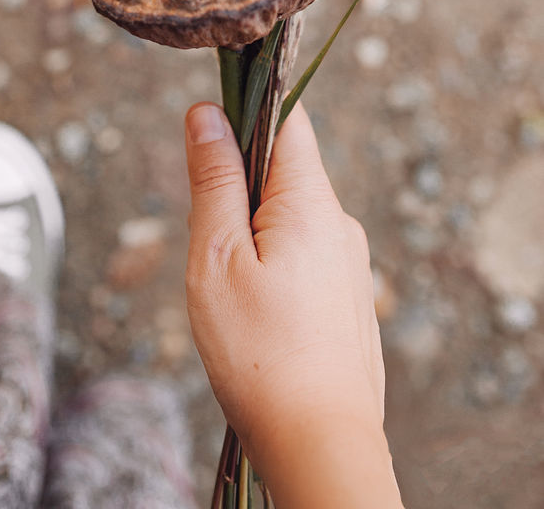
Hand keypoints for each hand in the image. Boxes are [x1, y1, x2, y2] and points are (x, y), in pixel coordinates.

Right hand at [184, 100, 402, 508]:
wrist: (322, 447)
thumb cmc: (261, 357)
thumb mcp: (217, 258)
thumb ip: (213, 180)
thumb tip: (207, 113)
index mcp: (311, 202)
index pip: (285, 117)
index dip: (243, 108)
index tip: (206, 131)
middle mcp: (340, 223)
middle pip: (283, 168)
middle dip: (236, 189)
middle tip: (209, 244)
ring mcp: (349, 264)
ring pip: (289, 217)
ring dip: (250, 234)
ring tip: (231, 293)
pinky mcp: (347, 299)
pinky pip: (303, 256)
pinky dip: (271, 266)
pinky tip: (257, 317)